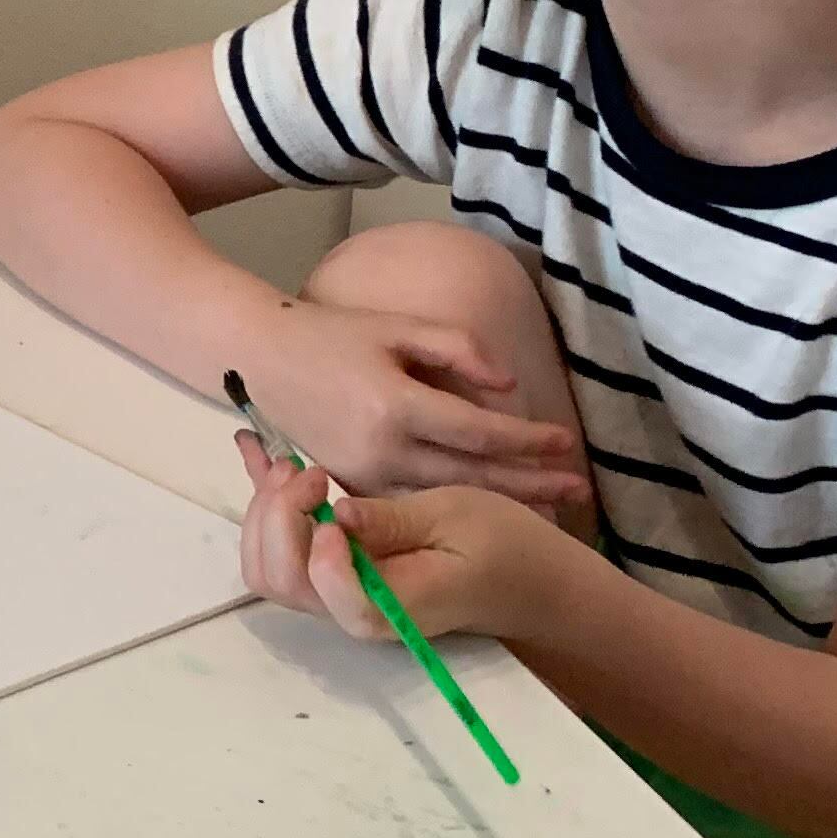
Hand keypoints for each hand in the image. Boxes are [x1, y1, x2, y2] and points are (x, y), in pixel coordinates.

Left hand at [236, 435, 565, 644]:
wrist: (526, 577)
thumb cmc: (502, 545)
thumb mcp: (455, 516)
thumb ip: (395, 520)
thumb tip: (337, 514)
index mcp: (391, 605)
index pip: (325, 591)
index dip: (315, 545)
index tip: (332, 495)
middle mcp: (353, 608)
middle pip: (280, 580)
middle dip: (277, 518)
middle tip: (308, 470)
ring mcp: (340, 593)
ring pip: (269, 568)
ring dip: (265, 512)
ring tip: (291, 466)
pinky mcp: (337, 573)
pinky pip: (284, 549)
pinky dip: (264, 503)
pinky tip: (253, 451)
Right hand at [238, 301, 586, 509]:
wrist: (256, 358)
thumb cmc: (329, 334)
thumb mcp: (396, 326)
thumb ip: (458, 348)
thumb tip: (510, 387)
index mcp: (396, 405)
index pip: (481, 432)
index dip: (530, 439)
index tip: (569, 440)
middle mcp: (382, 451)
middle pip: (473, 478)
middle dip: (531, 485)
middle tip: (580, 493)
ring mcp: (364, 476)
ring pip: (448, 500)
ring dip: (502, 505)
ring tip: (551, 510)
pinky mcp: (352, 487)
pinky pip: (415, 505)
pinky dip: (457, 508)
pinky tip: (488, 509)